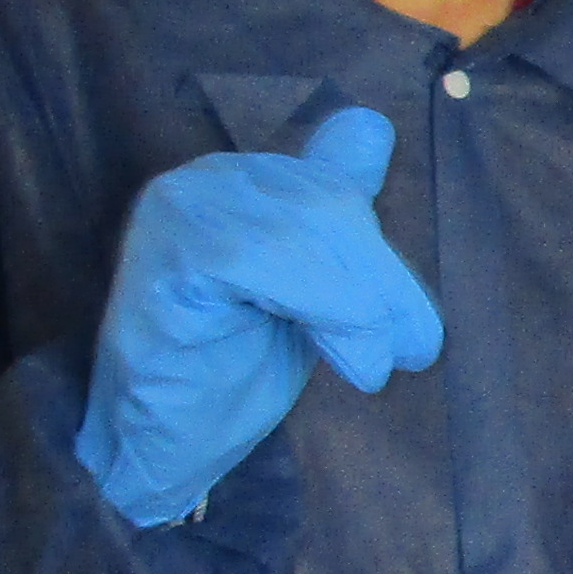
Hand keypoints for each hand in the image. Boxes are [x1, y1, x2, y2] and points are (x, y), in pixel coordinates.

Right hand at [75, 108, 444, 527]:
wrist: (158, 448)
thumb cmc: (230, 371)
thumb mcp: (309, 291)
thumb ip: (335, 221)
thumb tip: (373, 125)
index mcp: (245, 181)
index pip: (337, 186)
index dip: (380, 260)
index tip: (413, 334)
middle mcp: (206, 181)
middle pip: (327, 204)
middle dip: (381, 283)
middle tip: (414, 350)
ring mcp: (178, 212)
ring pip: (303, 228)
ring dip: (359, 304)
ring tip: (372, 365)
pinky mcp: (164, 254)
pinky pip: (259, 257)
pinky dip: (324, 306)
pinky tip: (348, 358)